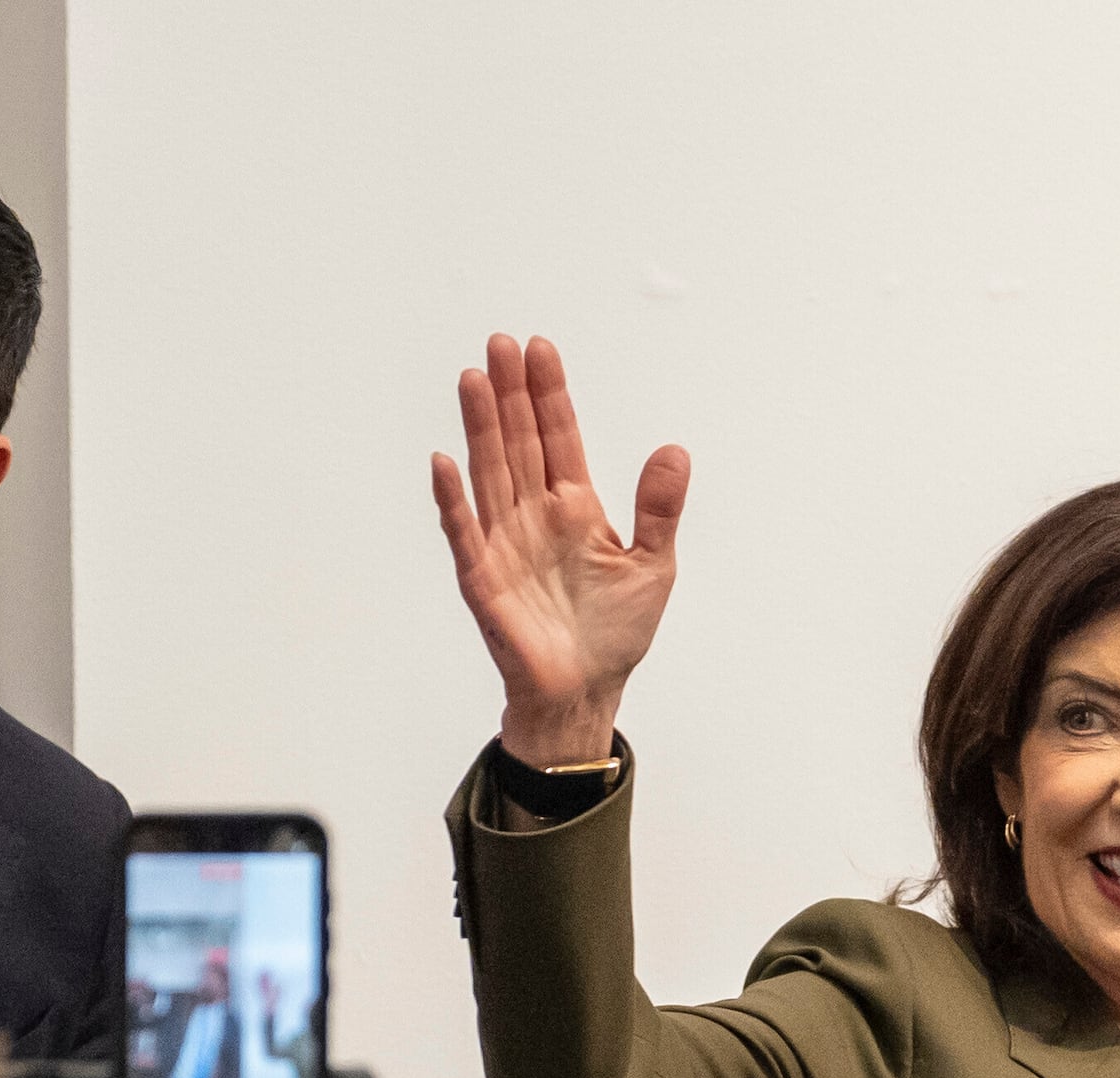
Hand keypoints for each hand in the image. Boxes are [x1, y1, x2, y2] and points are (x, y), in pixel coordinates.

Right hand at [427, 333, 687, 765]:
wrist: (585, 693)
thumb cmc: (615, 634)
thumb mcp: (653, 564)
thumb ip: (659, 507)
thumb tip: (674, 449)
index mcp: (575, 508)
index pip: (557, 436)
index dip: (548, 394)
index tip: (539, 347)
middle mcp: (534, 517)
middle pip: (518, 442)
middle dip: (509, 394)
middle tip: (500, 342)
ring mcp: (506, 545)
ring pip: (490, 473)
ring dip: (479, 428)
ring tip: (473, 378)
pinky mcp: (485, 581)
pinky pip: (466, 533)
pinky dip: (453, 500)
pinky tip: (445, 462)